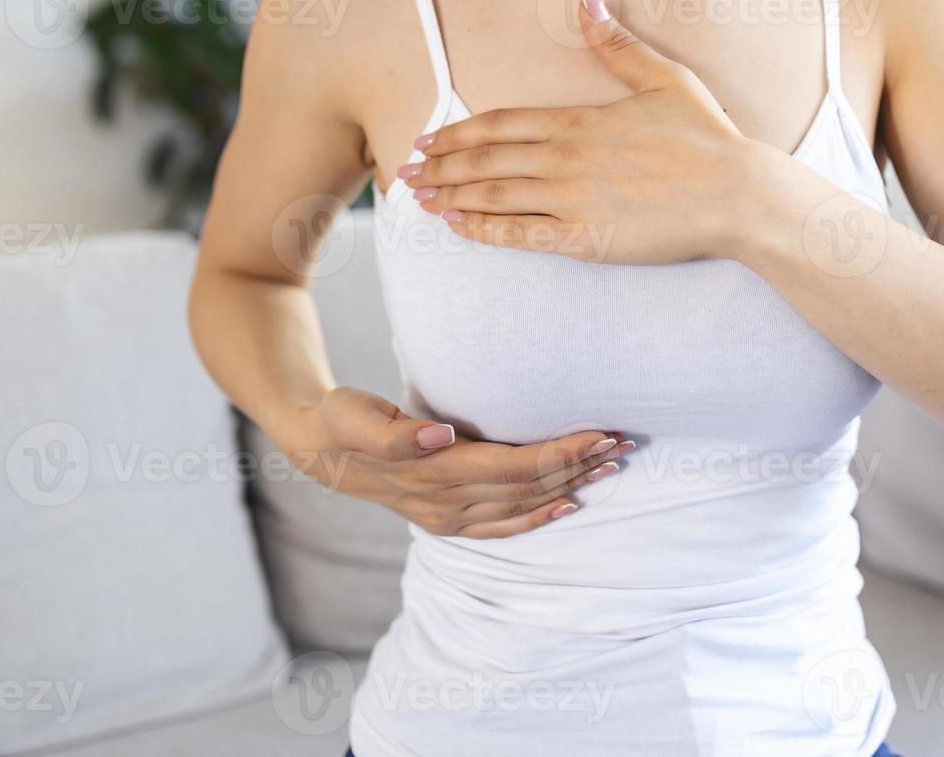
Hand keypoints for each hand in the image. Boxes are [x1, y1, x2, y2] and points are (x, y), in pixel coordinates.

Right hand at [288, 387, 633, 538]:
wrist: (318, 452)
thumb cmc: (342, 420)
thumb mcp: (356, 416)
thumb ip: (396, 431)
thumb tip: (438, 435)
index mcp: (434, 473)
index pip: (514, 466)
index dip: (560, 453)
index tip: (599, 434)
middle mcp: (446, 502)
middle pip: (528, 486)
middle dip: (579, 466)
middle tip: (625, 445)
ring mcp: (448, 517)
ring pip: (523, 505)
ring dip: (570, 487)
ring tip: (613, 467)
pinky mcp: (448, 521)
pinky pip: (503, 526)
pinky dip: (539, 517)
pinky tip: (569, 506)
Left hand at [401, 0, 774, 264]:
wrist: (736, 193)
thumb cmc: (706, 137)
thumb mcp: (663, 78)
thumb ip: (615, 44)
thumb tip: (586, 1)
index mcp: (579, 121)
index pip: (501, 124)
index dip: (460, 132)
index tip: (430, 137)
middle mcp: (565, 159)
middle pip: (486, 160)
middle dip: (440, 165)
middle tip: (405, 171)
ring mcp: (572, 201)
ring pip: (494, 196)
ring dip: (451, 195)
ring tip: (418, 198)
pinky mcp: (585, 239)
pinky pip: (521, 235)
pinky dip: (483, 230)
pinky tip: (458, 227)